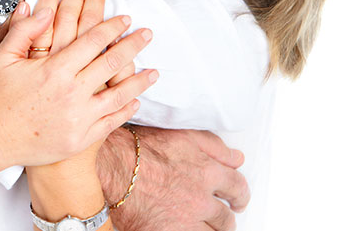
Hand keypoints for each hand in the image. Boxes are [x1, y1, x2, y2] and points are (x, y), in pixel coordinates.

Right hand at [0, 0, 155, 172]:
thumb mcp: (4, 57)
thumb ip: (24, 29)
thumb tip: (41, 6)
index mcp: (54, 69)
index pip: (93, 40)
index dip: (112, 26)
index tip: (126, 18)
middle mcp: (71, 92)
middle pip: (112, 61)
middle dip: (133, 45)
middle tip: (148, 33)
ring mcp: (78, 117)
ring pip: (119, 93)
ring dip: (140, 80)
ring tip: (155, 70)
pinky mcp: (80, 138)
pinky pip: (111, 121)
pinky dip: (127, 109)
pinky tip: (137, 99)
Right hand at [101, 127, 249, 230]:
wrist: (116, 167)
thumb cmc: (145, 148)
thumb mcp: (185, 135)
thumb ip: (215, 146)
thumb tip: (237, 159)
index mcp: (208, 172)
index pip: (237, 188)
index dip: (240, 195)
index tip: (238, 200)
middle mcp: (200, 200)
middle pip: (226, 219)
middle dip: (227, 220)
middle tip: (224, 219)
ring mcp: (185, 222)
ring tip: (207, 228)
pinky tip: (189, 230)